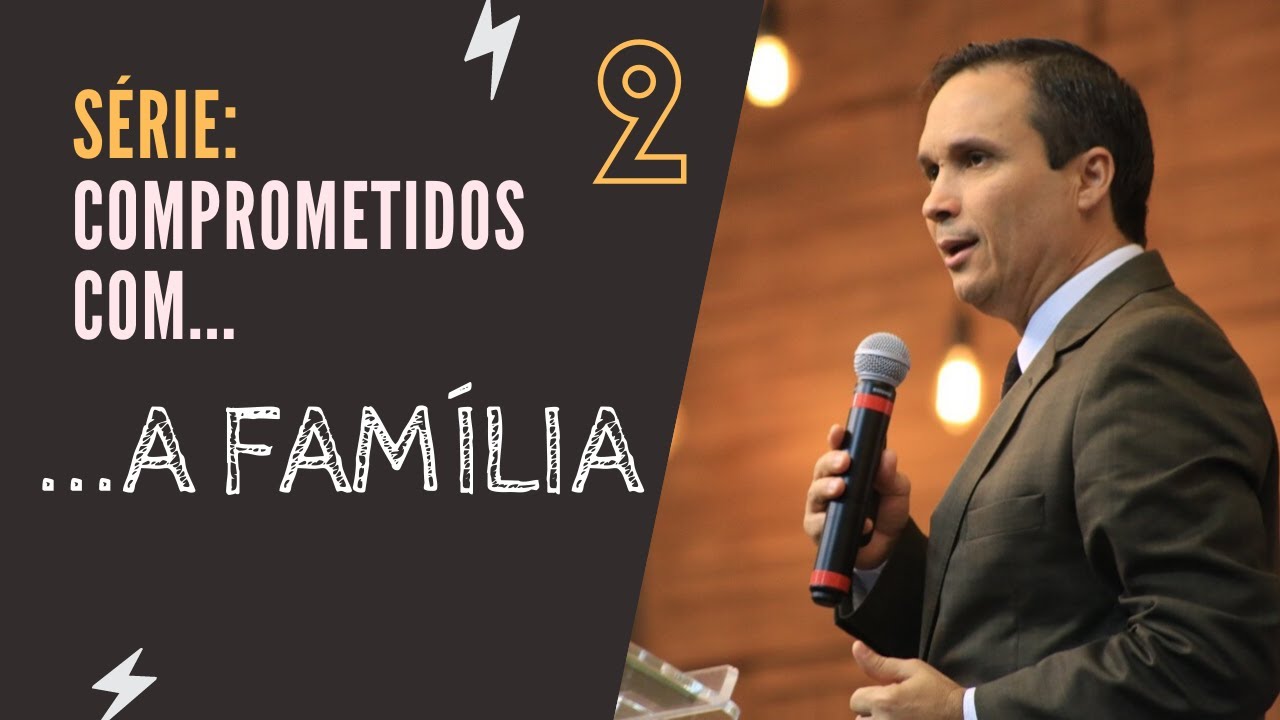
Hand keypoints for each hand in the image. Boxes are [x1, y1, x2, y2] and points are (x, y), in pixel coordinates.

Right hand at [804, 424, 911, 568]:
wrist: (888, 549)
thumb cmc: (887, 512)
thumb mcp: (897, 492)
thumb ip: (891, 475)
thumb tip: (887, 456)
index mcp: (848, 469)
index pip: (838, 448)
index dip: (836, 438)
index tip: (838, 431)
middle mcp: (829, 483)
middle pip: (822, 467)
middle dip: (831, 462)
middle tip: (845, 461)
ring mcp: (821, 506)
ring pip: (815, 492)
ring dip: (826, 488)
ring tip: (840, 488)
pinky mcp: (817, 529)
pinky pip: (818, 523)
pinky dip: (834, 521)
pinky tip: (860, 524)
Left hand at [848, 641, 963, 719]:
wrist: (964, 717)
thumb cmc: (939, 692)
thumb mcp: (912, 670)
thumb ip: (880, 663)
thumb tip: (856, 647)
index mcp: (884, 701)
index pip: (856, 699)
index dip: (870, 695)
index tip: (887, 695)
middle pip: (860, 719)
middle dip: (873, 713)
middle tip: (896, 709)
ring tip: (900, 718)